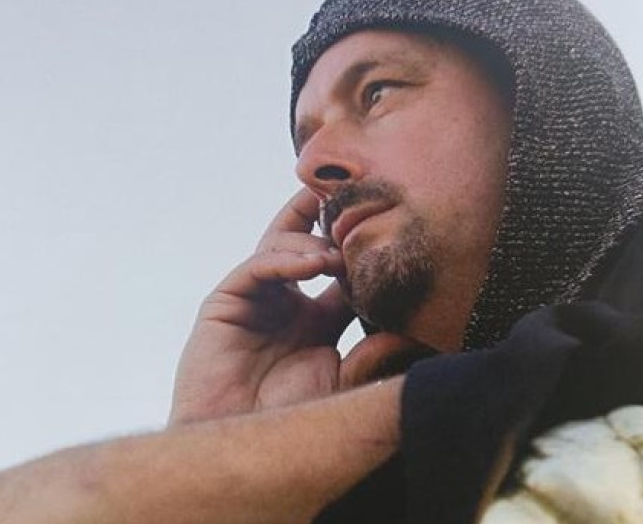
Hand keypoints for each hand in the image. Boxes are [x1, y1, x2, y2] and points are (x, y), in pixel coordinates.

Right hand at [170, 189, 420, 424]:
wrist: (243, 448)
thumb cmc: (290, 423)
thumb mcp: (344, 385)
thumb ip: (374, 358)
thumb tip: (416, 333)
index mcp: (317, 321)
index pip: (341, 271)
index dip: (360, 247)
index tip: (388, 223)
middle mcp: (286, 303)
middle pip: (306, 241)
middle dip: (326, 216)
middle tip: (355, 195)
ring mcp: (255, 300)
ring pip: (282, 245)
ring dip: (313, 243)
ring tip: (338, 255)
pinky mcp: (226, 303)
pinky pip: (257, 266)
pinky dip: (285, 258)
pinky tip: (314, 262)